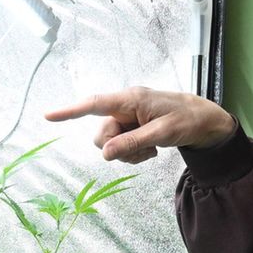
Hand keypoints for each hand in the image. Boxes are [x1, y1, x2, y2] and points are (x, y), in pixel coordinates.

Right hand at [44, 87, 235, 163]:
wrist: (204, 121)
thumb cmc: (187, 119)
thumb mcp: (162, 133)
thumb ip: (132, 142)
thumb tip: (104, 153)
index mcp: (130, 99)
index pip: (94, 104)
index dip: (70, 111)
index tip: (48, 116)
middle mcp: (124, 106)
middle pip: (101, 133)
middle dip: (117, 147)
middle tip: (144, 150)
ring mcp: (127, 118)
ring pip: (110, 144)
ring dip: (127, 153)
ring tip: (151, 150)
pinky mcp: (131, 128)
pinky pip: (120, 147)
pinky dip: (133, 153)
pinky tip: (151, 149)